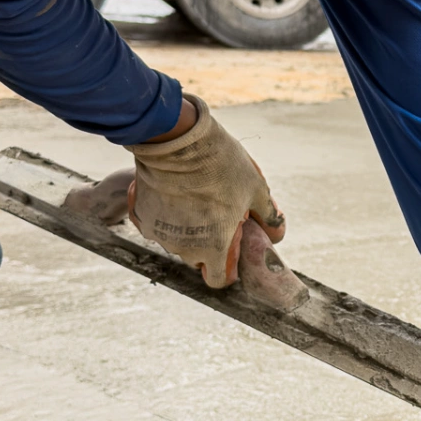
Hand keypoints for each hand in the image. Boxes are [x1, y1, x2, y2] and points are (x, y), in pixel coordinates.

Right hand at [128, 96, 283, 287]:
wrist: (178, 141)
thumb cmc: (222, 166)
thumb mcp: (256, 189)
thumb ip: (268, 216)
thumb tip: (277, 232)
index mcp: (215, 248)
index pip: (217, 279)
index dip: (226, 269)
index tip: (230, 250)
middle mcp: (184, 248)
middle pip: (197, 257)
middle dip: (208, 243)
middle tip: (217, 215)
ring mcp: (160, 233)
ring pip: (176, 239)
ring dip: (186, 227)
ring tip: (197, 196)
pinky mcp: (142, 216)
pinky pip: (156, 222)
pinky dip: (165, 213)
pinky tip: (174, 191)